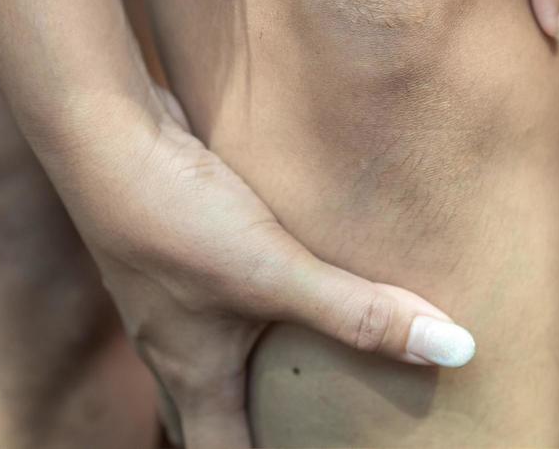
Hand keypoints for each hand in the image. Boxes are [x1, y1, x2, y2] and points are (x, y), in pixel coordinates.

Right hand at [57, 87, 474, 447]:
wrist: (104, 139)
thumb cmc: (179, 218)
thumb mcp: (275, 272)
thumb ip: (359, 311)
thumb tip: (454, 350)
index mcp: (195, 375)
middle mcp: (175, 344)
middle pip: (209, 413)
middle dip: (253, 429)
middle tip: (305, 428)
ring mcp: (170, 295)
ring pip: (213, 350)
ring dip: (252, 362)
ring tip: (304, 358)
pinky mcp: (175, 246)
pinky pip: (216, 294)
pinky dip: (250, 301)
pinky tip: (284, 269)